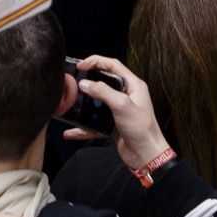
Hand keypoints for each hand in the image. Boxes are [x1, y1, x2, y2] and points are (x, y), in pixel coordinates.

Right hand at [65, 56, 170, 172]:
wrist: (146, 155)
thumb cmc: (142, 130)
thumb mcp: (122, 105)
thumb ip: (103, 92)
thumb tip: (85, 83)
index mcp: (133, 86)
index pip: (113, 65)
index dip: (96, 61)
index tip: (80, 65)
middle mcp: (126, 95)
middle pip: (103, 81)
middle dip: (88, 79)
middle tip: (73, 80)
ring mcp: (118, 109)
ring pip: (96, 100)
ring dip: (83, 102)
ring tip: (71, 102)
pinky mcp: (112, 122)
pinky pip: (93, 120)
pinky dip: (82, 126)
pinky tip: (71, 131)